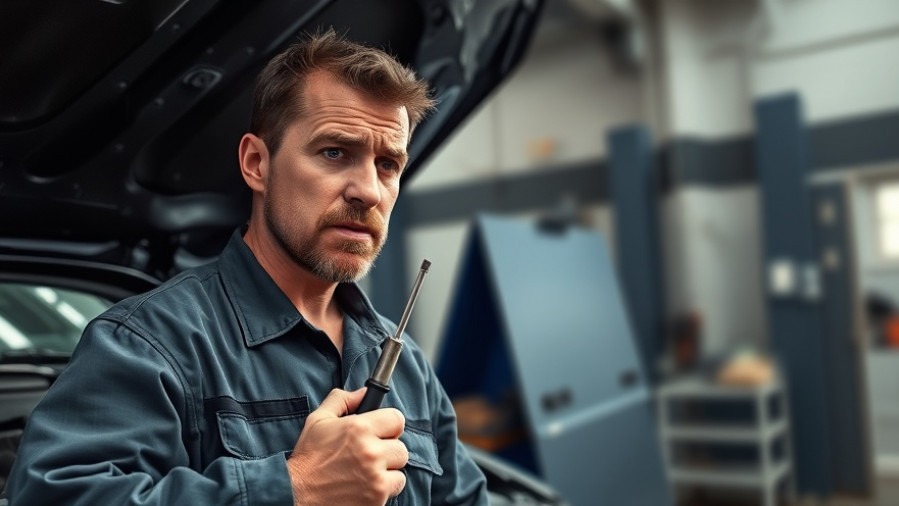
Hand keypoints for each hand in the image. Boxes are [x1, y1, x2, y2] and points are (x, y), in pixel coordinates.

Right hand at [286, 388, 407, 505]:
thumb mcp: (318, 420)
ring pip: (400, 469)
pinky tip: (366, 485)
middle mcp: (371, 452)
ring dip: (388, 470)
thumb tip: (363, 392)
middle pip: (401, 447)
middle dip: (388, 449)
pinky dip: (385, 488)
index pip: (397, 419)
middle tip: (370, 454)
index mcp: (359, 428)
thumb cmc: (307, 458)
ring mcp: (375, 478)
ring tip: (367, 471)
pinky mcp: (377, 498)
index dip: (389, 424)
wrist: (296, 494)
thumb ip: (342, 400)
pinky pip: (395, 488)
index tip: (382, 431)